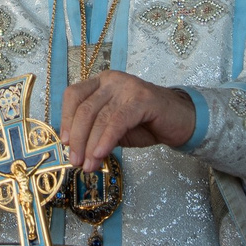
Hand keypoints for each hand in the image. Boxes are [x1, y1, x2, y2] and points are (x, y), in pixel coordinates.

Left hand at [57, 71, 195, 172]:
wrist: (180, 122)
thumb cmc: (145, 124)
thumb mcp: (114, 129)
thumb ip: (95, 134)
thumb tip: (74, 152)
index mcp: (100, 83)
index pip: (74, 96)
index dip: (65, 119)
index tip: (64, 143)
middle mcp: (111, 80)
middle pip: (84, 108)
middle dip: (77, 138)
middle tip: (75, 161)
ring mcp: (127, 87)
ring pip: (100, 116)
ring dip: (91, 145)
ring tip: (88, 165)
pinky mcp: (143, 99)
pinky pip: (118, 121)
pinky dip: (106, 139)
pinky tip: (101, 154)